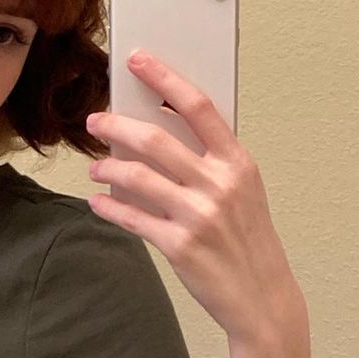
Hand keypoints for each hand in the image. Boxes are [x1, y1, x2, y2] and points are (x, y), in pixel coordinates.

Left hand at [86, 49, 304, 345]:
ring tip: (96, 167)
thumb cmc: (248, 241)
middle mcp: (219, 184)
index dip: (164, 77)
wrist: (262, 297)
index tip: (137, 60)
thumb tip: (160, 130)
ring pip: (137, 176)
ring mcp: (199, 216)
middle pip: (156, 138)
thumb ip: (209, 161)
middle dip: (117, 124)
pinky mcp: (180, 246)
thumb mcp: (242, 191)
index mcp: (237, 163)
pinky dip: (109, 207)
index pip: (198, 106)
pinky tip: (98, 202)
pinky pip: (132, 217)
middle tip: (96, 120)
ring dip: (108, 168)